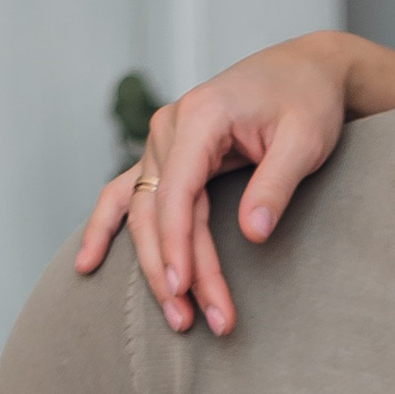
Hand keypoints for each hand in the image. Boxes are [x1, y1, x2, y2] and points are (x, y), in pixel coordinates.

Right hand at [74, 32, 361, 336]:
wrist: (303, 71)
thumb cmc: (308, 102)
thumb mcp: (306, 140)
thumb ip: (277, 184)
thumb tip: (252, 234)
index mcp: (200, 117)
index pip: (177, 190)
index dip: (177, 242)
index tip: (184, 287)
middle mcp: (169, 129)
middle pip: (157, 210)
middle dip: (173, 269)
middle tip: (194, 322)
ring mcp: (162, 144)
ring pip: (143, 213)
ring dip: (152, 265)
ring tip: (173, 317)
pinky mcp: (168, 158)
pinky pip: (127, 196)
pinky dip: (107, 230)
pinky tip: (86, 265)